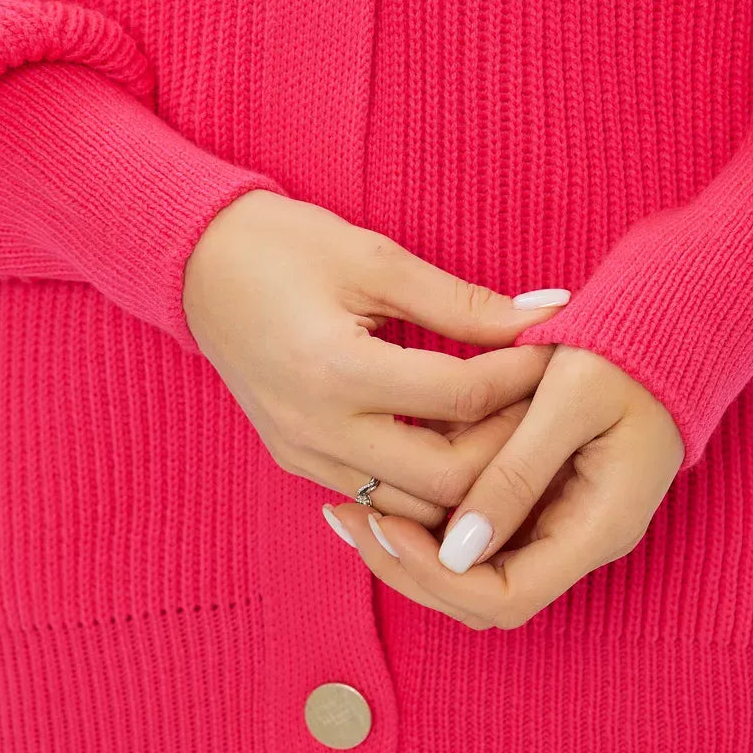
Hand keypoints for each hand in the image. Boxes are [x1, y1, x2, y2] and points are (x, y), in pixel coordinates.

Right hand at [182, 188, 562, 526]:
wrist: (196, 264)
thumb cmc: (283, 246)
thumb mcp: (376, 259)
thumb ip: (462, 301)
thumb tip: (546, 314)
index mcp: (335, 372)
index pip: (460, 398)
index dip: (522, 375)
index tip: (557, 349)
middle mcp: (315, 431)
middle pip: (447, 479)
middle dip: (509, 445)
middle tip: (542, 400)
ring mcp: (301, 454)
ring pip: (415, 507)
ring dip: (470, 473)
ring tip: (507, 421)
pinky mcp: (296, 460)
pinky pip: (377, 495)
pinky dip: (425, 478)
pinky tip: (454, 435)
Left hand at [330, 344, 684, 626]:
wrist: (674, 325)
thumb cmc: (630, 351)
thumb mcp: (572, 398)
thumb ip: (519, 472)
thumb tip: (458, 548)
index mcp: (598, 524)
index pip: (504, 596)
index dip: (436, 575)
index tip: (384, 522)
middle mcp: (582, 537)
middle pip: (483, 595)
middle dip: (412, 568)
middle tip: (349, 518)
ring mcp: (566, 518)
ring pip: (479, 567)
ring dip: (418, 546)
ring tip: (354, 504)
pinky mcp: (550, 494)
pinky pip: (487, 524)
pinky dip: (438, 512)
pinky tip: (393, 475)